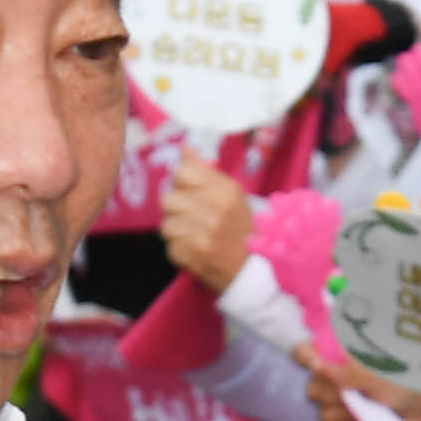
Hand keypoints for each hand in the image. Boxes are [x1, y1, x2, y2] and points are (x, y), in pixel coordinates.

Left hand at [159, 157, 254, 292]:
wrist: (253, 272)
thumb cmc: (242, 230)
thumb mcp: (232, 196)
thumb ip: (206, 172)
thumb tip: (186, 148)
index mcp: (226, 190)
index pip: (182, 172)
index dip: (182, 184)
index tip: (192, 195)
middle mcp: (214, 209)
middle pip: (168, 199)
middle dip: (177, 211)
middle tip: (194, 221)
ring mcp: (203, 234)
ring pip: (166, 225)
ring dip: (177, 233)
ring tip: (195, 237)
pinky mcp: (193, 256)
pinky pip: (170, 247)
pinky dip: (180, 251)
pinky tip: (196, 252)